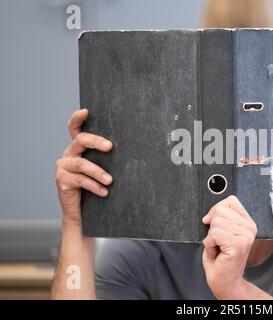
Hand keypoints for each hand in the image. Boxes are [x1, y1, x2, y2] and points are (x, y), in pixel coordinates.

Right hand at [55, 109, 112, 225]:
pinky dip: (94, 186)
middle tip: (110, 146)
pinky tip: (105, 192)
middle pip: (80, 140)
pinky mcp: (62, 181)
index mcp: (78, 147)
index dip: (78, 118)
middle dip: (95, 141)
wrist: (81, 210)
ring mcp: (63, 167)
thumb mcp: (103, 168)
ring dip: (98, 172)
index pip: (75, 128)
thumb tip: (134, 149)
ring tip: (110, 180)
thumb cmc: (96, 185)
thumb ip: (107, 157)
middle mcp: (68, 154)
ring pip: (81, 164)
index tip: (86, 111)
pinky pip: (80, 181)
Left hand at [202, 195, 257, 298]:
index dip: (216, 211)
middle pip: (220, 210)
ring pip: (216, 223)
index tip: (214, 225)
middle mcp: (250, 228)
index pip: (230, 201)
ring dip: (210, 238)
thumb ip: (220, 217)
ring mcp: (246, 236)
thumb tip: (209, 214)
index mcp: (248, 222)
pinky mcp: (238, 245)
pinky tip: (218, 253)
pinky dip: (210, 244)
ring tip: (218, 248)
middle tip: (218, 242)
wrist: (225, 281)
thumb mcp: (221, 231)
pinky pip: (214, 234)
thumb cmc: (221, 258)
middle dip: (212, 227)